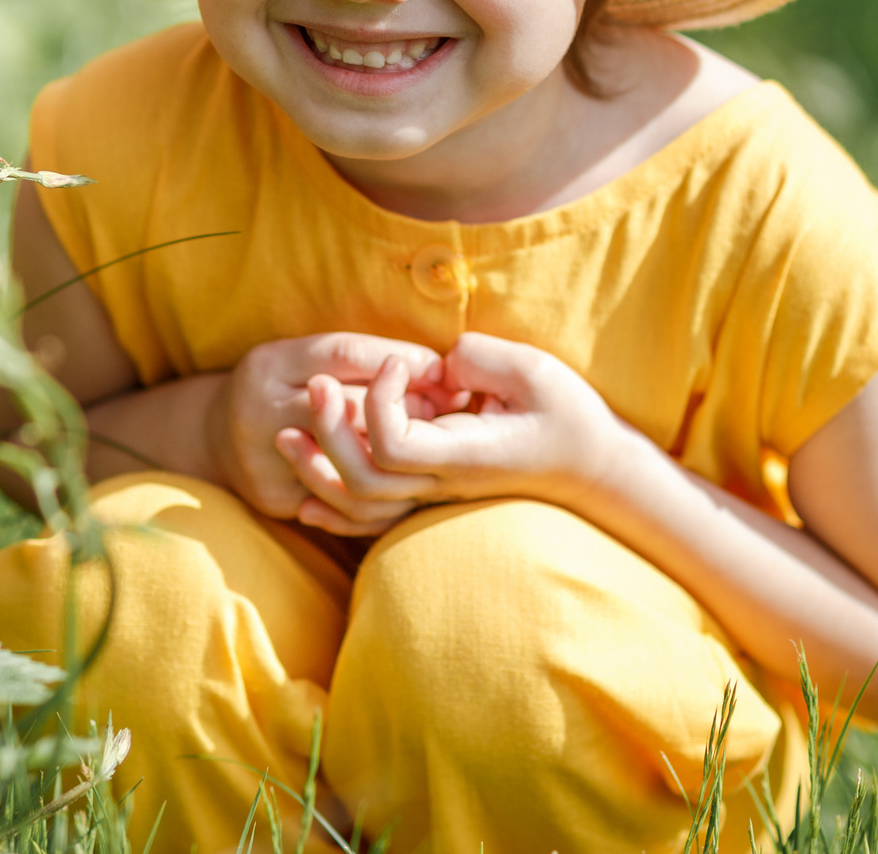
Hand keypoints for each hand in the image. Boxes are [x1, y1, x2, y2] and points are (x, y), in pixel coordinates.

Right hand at [209, 333, 443, 522]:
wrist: (215, 440)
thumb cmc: (282, 388)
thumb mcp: (305, 358)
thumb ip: (359, 358)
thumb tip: (437, 367)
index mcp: (270, 363)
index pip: (344, 353)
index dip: (398, 360)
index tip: (439, 366)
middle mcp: (261, 406)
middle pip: (349, 407)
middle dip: (407, 407)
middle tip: (446, 409)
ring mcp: (264, 456)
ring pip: (349, 459)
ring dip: (399, 452)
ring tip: (426, 443)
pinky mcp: (275, 497)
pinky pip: (340, 501)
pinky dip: (378, 492)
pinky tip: (404, 480)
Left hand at [275, 333, 632, 530]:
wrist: (592, 468)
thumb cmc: (569, 416)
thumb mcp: (535, 372)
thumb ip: (478, 360)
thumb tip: (435, 362)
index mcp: (464, 453)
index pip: (393, 443)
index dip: (377, 399)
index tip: (393, 358)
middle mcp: (443, 482)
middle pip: (364, 478)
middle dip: (328, 430)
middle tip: (315, 384)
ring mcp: (434, 496)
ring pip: (360, 503)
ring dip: (316, 469)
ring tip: (286, 433)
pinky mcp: (430, 496)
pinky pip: (373, 519)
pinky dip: (334, 508)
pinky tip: (303, 498)